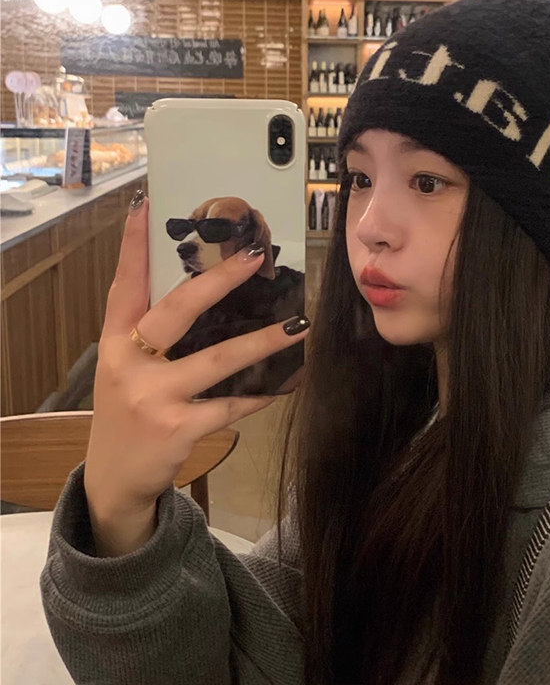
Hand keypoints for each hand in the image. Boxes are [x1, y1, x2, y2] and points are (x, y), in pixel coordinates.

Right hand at [84, 193, 308, 546]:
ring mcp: (153, 397)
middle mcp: (129, 364)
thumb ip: (150, 337)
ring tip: (299, 327)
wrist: (114, 478)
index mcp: (115, 343)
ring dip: (263, 342)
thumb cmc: (127, 413)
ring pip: (218, 360)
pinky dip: (260, 394)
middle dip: (218, 280)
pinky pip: (230, 404)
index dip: (134, 246)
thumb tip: (202, 296)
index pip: (123, 285)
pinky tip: (286, 384)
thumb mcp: (125, 370)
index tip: (147, 205)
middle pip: (176, 311)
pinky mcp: (178, 428)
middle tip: (255, 257)